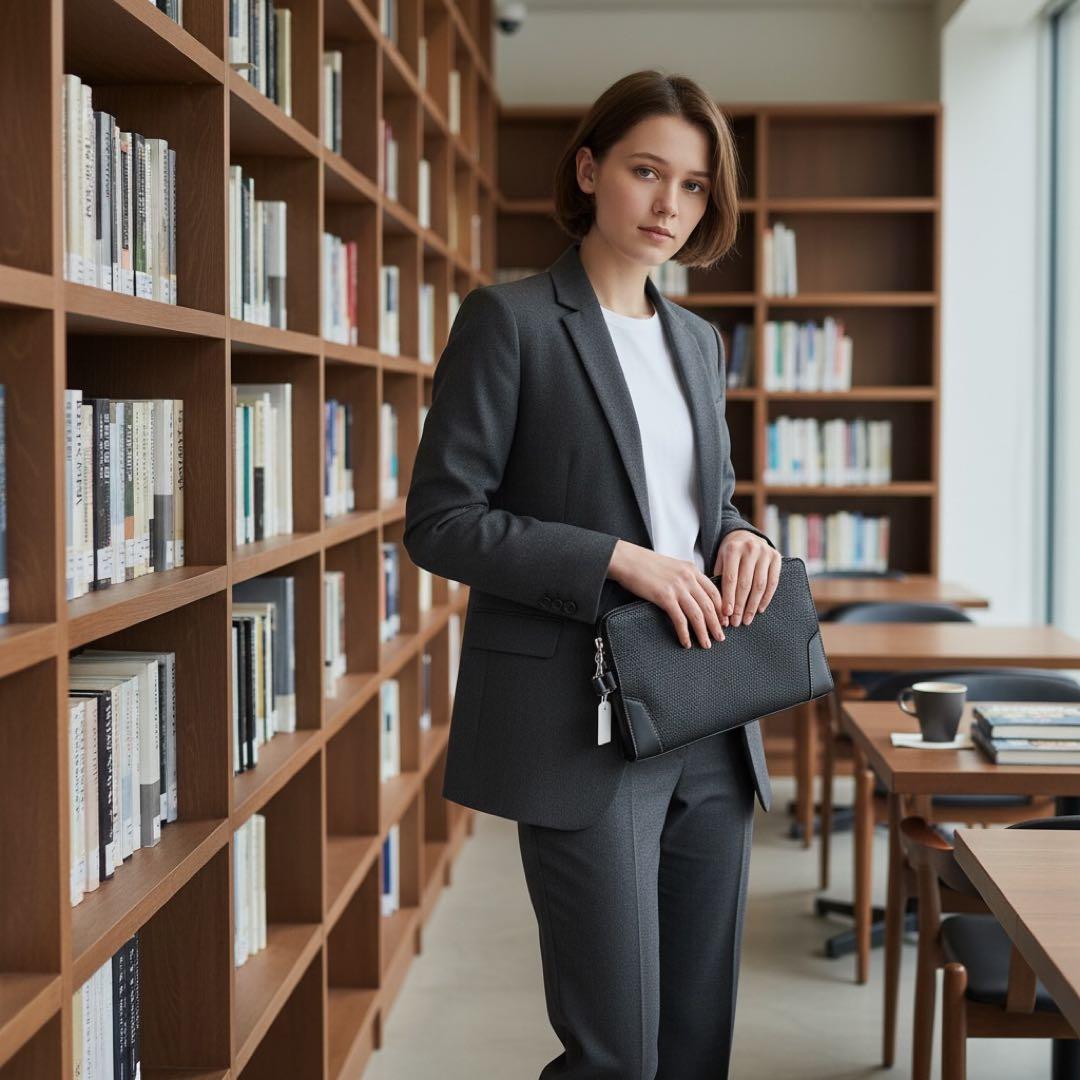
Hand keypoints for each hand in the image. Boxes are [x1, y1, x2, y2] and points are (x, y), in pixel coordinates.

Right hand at [606, 540, 725, 648]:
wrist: (627, 559)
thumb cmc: (645, 564)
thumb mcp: (672, 566)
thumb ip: (684, 578)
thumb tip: (692, 595)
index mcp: (691, 570)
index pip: (714, 591)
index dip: (721, 608)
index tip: (724, 620)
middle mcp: (688, 578)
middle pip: (709, 605)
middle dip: (717, 624)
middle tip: (720, 637)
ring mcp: (677, 587)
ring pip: (698, 614)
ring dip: (704, 632)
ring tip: (706, 643)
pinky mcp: (665, 597)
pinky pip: (680, 619)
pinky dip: (685, 633)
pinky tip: (686, 642)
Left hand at [713, 530, 780, 627]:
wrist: (745, 535)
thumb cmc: (729, 553)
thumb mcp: (720, 560)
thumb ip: (718, 578)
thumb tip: (717, 607)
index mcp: (733, 549)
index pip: (730, 578)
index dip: (729, 598)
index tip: (727, 614)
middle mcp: (750, 549)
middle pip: (745, 584)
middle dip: (740, 606)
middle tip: (736, 622)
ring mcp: (765, 552)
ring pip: (760, 585)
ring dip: (753, 605)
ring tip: (746, 619)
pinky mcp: (776, 557)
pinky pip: (773, 582)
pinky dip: (766, 598)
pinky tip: (759, 609)